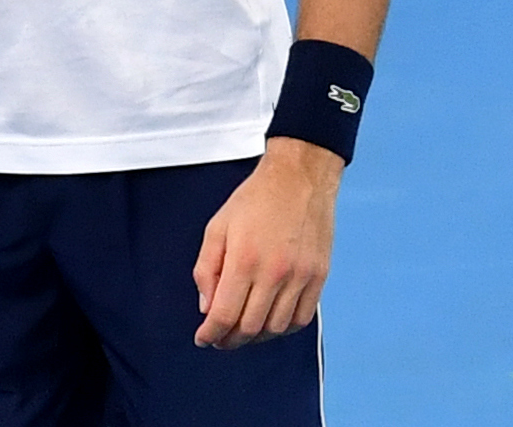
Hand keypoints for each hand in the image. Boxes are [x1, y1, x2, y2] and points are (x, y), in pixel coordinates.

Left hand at [193, 138, 341, 348]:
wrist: (298, 181)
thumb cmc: (253, 201)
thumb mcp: (217, 228)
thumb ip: (207, 269)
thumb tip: (206, 307)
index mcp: (244, 260)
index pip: (226, 314)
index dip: (211, 333)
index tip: (202, 339)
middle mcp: (275, 274)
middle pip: (251, 327)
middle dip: (230, 340)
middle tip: (219, 339)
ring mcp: (301, 278)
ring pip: (277, 327)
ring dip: (256, 336)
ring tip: (241, 331)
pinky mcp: (319, 278)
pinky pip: (301, 318)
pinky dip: (283, 328)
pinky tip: (269, 322)